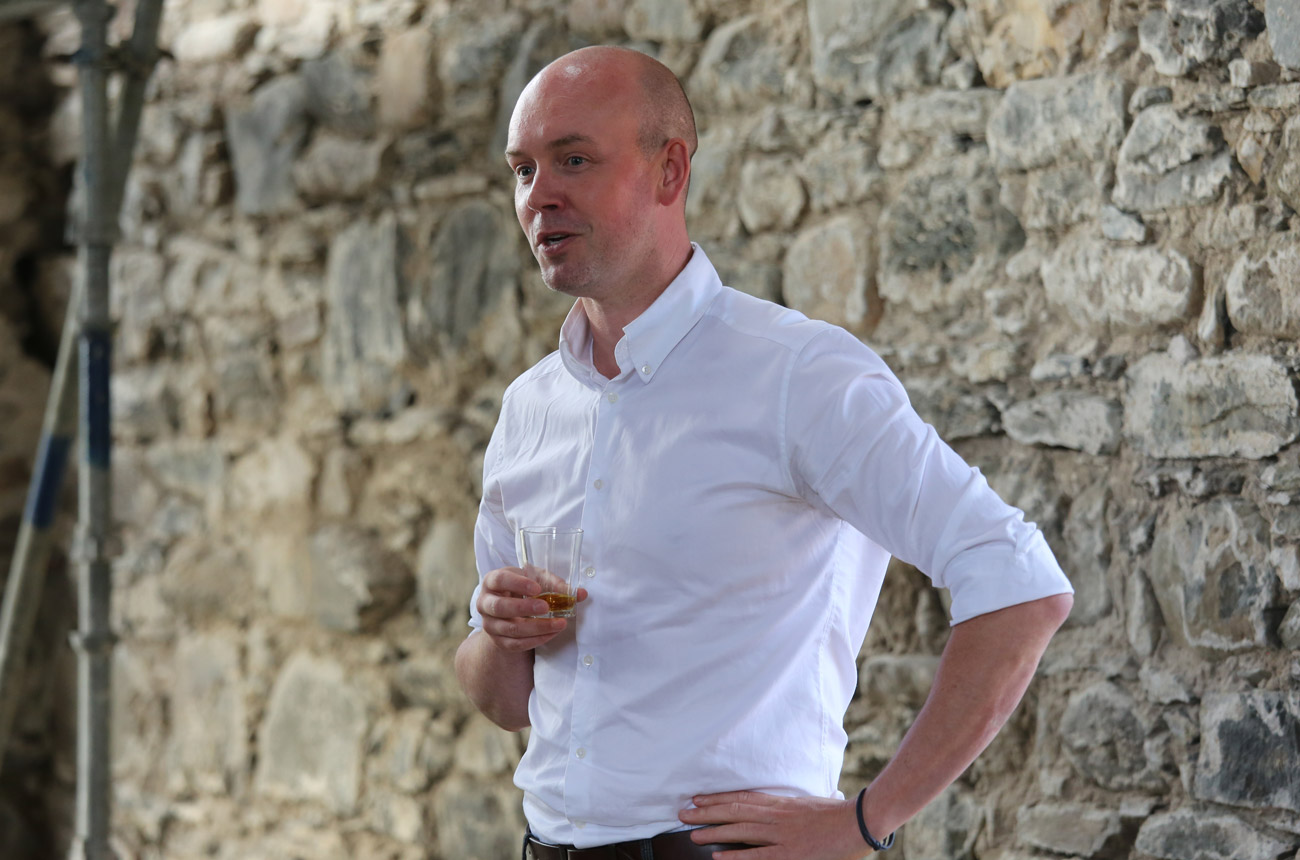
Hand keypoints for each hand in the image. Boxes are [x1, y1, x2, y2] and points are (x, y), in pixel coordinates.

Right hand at [475, 566, 587, 651]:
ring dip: (537, 627)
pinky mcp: (498, 641)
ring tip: (560, 623)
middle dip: (525, 608)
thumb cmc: (523, 589)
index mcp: (492, 581)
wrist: (509, 610)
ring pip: (511, 628)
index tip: (537, 588)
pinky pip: (516, 644)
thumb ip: (556, 585)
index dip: (517, 584)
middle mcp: (485, 603)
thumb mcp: (537, 580)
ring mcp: (490, 624)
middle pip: (500, 607)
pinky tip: (552, 633)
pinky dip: (536, 640)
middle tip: (546, 607)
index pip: (500, 580)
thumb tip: (581, 594)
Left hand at [679, 790, 870, 859]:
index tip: (697, 798)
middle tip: (683, 813)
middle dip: (706, 812)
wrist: (859, 821)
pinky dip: (736, 855)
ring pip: (740, 829)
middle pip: (734, 810)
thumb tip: (771, 809)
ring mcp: (782, 834)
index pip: (741, 798)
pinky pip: (758, 855)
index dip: (716, 798)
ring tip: (692, 833)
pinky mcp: (790, 853)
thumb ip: (787, 809)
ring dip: (714, 831)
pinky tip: (718, 857)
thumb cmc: (836, 815)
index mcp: (780, 803)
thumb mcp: (807, 805)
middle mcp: (776, 815)